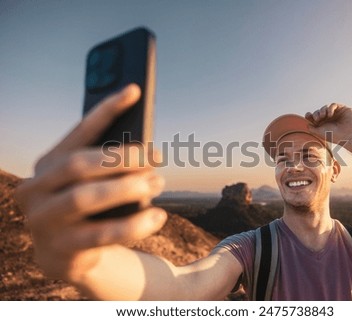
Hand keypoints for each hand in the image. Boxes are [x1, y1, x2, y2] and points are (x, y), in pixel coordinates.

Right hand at [14, 84, 166, 282]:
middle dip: (122, 158)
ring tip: (158, 182)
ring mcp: (43, 220)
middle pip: (79, 165)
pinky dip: (134, 224)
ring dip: (127, 188)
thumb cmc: (87, 208)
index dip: (106, 110)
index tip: (134, 91)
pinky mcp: (59, 249)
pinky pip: (101, 235)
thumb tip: (146, 146)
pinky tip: (158, 216)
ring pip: (85, 197)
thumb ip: (108, 164)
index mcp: (47, 164)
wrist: (65, 254)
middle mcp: (36, 189)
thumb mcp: (92, 182)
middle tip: (156, 156)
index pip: (78, 132)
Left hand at [305, 103, 351, 144]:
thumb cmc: (335, 136)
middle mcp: (329, 119)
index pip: (314, 118)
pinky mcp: (342, 109)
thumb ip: (312, 128)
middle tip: (318, 119)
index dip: (310, 115)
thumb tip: (307, 124)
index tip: (307, 115)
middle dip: (316, 114)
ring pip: (325, 108)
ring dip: (322, 110)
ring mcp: (336, 114)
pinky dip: (330, 108)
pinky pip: (333, 105)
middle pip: (318, 112)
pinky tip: (330, 114)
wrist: (350, 135)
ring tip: (323, 116)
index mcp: (323, 125)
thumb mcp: (320, 132)